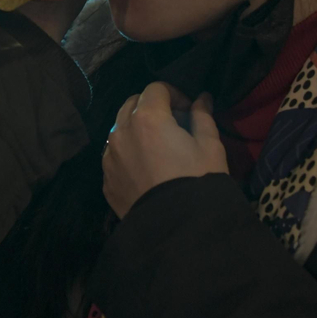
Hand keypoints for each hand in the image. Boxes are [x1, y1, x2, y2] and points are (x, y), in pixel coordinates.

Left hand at [102, 84, 227, 218]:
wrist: (178, 228)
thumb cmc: (198, 181)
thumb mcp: (210, 146)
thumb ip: (202, 117)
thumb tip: (202, 99)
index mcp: (147, 118)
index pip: (156, 89)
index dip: (174, 94)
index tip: (187, 110)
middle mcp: (121, 132)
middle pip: (132, 103)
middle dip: (151, 106)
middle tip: (171, 123)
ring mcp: (110, 157)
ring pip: (119, 128)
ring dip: (135, 128)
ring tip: (156, 146)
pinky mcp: (106, 180)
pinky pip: (114, 155)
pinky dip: (127, 152)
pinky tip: (145, 168)